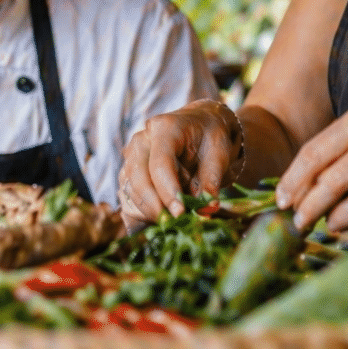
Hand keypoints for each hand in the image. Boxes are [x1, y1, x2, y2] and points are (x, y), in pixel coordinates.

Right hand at [118, 99, 244, 229]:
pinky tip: (162, 215)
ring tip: (172, 220)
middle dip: (152, 204)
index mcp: (166, 128)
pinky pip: (128, 194)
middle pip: (138, 175)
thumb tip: (208, 208)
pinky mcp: (130, 170)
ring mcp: (133, 154)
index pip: (160, 162)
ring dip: (148, 208)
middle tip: (172, 223)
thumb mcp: (219, 152)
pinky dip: (142, 209)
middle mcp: (143, 139)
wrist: (201, 124)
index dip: (168, 190)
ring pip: (130, 187)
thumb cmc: (210, 135)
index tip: (180, 213)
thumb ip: (212, 179)